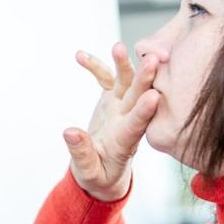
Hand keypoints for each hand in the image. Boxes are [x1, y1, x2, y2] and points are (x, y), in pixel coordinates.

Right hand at [64, 42, 159, 200]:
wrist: (104, 169)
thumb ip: (82, 154)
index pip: (137, 125)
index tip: (153, 96)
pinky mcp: (111, 99)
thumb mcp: (89, 172)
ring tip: (117, 47)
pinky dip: (94, 66)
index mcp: (126, 142)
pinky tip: (79, 55)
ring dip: (123, 64)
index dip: (145, 111)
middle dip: (144, 78)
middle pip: (138, 97)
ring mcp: (120, 107)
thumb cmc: (98, 176)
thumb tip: (69, 132)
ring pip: (125, 82)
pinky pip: (104, 79)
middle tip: (153, 60)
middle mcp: (128, 120)